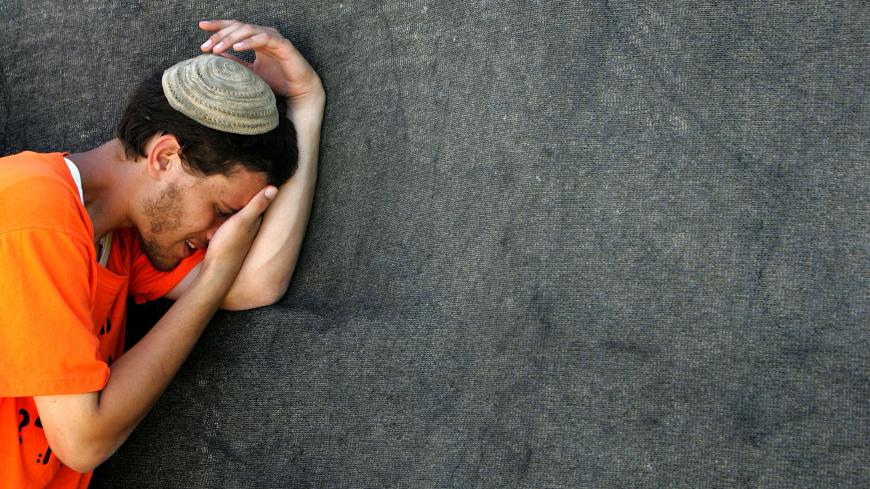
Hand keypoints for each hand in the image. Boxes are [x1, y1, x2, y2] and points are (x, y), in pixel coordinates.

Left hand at [198, 19, 321, 100]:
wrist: (299, 89)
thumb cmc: (278, 80)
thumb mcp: (251, 72)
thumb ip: (237, 63)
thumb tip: (218, 56)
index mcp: (255, 38)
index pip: (233, 27)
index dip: (217, 26)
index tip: (201, 27)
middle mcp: (263, 34)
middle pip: (237, 26)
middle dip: (219, 34)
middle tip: (206, 45)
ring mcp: (273, 37)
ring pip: (248, 30)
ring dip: (231, 38)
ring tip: (218, 49)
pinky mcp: (283, 44)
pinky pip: (263, 38)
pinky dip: (249, 42)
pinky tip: (237, 48)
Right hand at [201, 186, 277, 278]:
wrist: (215, 273)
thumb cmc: (228, 246)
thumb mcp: (242, 221)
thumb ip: (257, 205)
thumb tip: (275, 188)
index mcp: (255, 224)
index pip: (262, 205)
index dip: (262, 192)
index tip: (264, 179)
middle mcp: (250, 232)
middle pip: (252, 213)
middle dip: (251, 201)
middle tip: (250, 185)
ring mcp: (238, 240)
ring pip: (241, 222)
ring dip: (238, 212)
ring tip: (233, 198)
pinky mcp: (227, 245)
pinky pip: (229, 229)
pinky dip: (227, 221)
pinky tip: (221, 218)